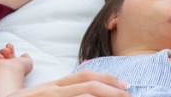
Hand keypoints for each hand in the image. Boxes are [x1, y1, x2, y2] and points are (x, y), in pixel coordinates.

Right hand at [0, 43, 32, 80]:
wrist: (8, 72)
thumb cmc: (18, 69)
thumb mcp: (28, 62)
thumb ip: (27, 58)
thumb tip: (24, 55)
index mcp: (10, 66)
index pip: (8, 55)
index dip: (9, 49)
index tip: (10, 47)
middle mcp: (1, 67)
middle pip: (0, 54)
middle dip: (3, 50)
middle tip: (7, 51)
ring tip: (2, 58)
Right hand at [7, 70, 130, 96]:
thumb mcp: (41, 95)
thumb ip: (59, 91)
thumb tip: (83, 92)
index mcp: (53, 86)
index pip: (84, 76)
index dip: (107, 78)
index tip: (124, 84)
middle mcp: (52, 92)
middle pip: (88, 86)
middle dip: (113, 90)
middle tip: (129, 94)